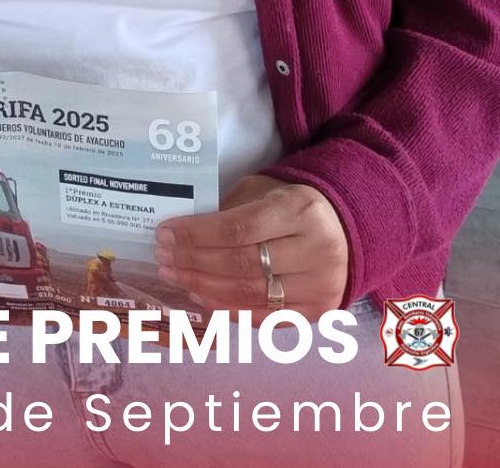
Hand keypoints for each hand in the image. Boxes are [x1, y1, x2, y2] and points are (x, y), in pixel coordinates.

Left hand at [154, 174, 349, 322]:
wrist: (346, 228)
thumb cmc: (291, 204)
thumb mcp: (262, 192)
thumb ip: (228, 211)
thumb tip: (181, 234)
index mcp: (299, 211)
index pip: (237, 229)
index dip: (195, 235)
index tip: (165, 234)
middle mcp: (315, 250)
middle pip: (240, 264)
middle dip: (193, 262)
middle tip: (163, 258)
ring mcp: (320, 286)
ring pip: (249, 294)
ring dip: (204, 288)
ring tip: (175, 277)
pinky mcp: (317, 312)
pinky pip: (264, 316)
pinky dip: (228, 309)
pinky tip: (202, 297)